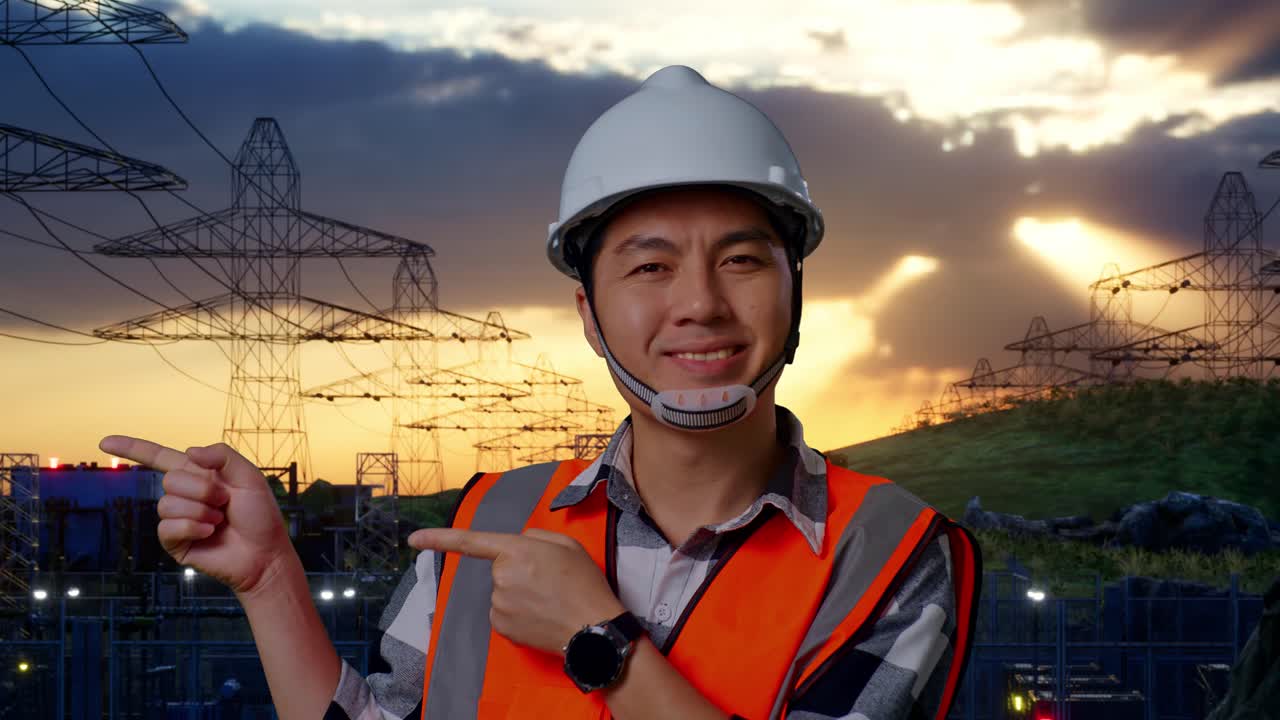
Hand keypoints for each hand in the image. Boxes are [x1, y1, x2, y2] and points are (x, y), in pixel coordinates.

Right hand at [98, 435, 293, 597]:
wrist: (264, 554)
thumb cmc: (260, 516)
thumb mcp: (250, 477)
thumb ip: (223, 456)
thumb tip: (188, 451)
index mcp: (199, 475)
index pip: (159, 457)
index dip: (133, 448)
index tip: (104, 442)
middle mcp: (184, 495)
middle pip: (170, 479)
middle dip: (203, 490)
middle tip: (226, 502)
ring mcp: (177, 519)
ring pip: (167, 503)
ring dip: (200, 510)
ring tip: (220, 521)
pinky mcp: (174, 542)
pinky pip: (167, 527)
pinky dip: (192, 527)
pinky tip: (209, 533)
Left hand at [408, 527, 625, 654]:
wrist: (593, 628)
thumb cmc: (584, 584)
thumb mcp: (567, 545)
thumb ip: (536, 536)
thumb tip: (518, 542)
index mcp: (516, 550)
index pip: (470, 542)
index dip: (438, 539)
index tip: (413, 539)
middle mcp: (501, 576)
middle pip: (500, 568)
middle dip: (519, 570)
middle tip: (549, 580)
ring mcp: (499, 603)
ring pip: (502, 591)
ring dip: (519, 593)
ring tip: (549, 600)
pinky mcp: (501, 626)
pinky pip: (503, 612)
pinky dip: (518, 613)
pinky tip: (540, 615)